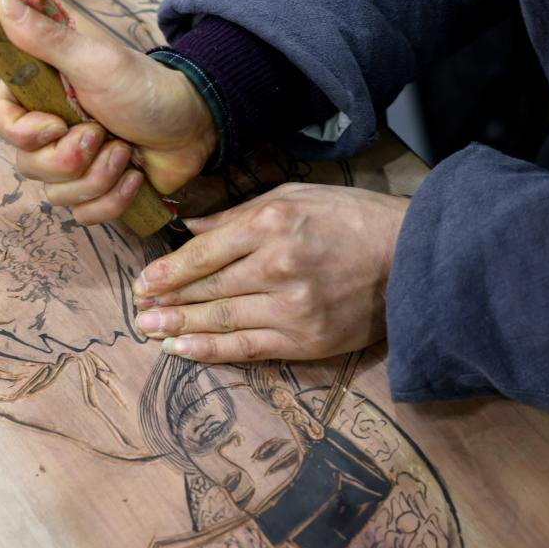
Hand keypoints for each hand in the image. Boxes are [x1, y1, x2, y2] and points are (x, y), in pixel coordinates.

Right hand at [0, 0, 216, 223]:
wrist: (194, 124)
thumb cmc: (145, 86)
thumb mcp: (95, 59)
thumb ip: (47, 37)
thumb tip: (3, 1)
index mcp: (41, 94)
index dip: (23, 132)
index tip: (56, 124)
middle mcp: (49, 132)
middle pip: (28, 165)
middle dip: (72, 158)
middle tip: (104, 134)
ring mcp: (71, 165)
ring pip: (57, 194)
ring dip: (100, 176)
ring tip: (126, 151)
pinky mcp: (94, 192)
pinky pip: (84, 215)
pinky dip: (113, 200)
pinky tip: (135, 177)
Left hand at [131, 183, 409, 361]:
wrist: (411, 256)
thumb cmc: (351, 218)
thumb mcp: (294, 196)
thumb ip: (237, 213)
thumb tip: (190, 227)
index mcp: (271, 224)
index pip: (204, 254)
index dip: (168, 271)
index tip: (143, 282)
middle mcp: (277, 266)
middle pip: (207, 289)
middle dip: (167, 301)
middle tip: (137, 311)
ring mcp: (292, 307)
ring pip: (222, 320)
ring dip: (180, 328)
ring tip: (150, 331)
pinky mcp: (306, 339)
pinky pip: (248, 348)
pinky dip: (212, 351)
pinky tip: (184, 351)